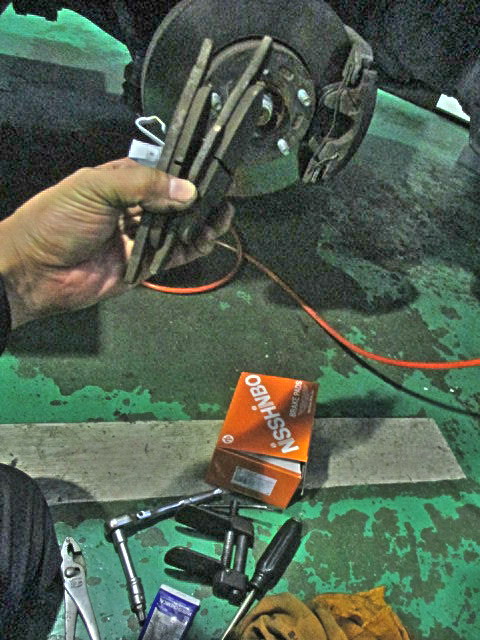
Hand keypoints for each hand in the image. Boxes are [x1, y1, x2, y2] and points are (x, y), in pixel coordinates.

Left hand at [0, 158, 232, 328]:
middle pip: (174, 200)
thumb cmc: (59, 220)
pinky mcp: (143, 265)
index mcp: (120, 181)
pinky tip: (208, 237)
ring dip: (202, 222)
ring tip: (225, 215)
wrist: (35, 272)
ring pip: (178, 228)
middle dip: (200, 197)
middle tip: (227, 193)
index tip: (215, 167)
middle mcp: (133, 207)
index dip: (187, 170)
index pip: (161, 172)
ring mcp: (139, 237)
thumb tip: (189, 190)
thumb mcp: (96, 187)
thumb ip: (142, 184)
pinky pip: (173, 255)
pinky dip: (192, 248)